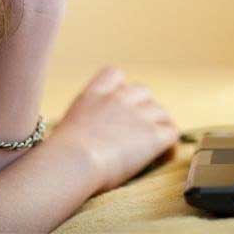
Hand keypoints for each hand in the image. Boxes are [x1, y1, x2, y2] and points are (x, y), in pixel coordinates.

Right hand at [48, 66, 180, 194]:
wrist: (74, 159)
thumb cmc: (61, 153)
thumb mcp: (66, 126)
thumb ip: (80, 122)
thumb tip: (80, 137)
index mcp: (95, 93)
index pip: (115, 74)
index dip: (120, 88)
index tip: (117, 105)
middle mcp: (119, 98)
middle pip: (143, 91)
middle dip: (142, 107)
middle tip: (135, 130)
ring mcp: (139, 114)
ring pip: (161, 112)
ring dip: (158, 125)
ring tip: (151, 146)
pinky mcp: (153, 134)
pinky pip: (172, 132)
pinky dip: (169, 145)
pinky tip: (162, 156)